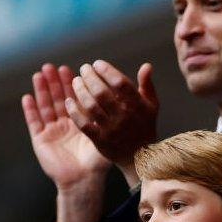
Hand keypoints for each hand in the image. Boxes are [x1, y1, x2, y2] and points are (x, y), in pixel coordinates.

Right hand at [22, 64, 111, 187]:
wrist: (83, 181)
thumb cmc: (97, 161)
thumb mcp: (106, 135)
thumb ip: (113, 119)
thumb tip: (126, 103)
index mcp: (81, 122)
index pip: (77, 98)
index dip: (74, 84)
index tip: (76, 69)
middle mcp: (65, 125)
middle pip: (59, 99)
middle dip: (56, 82)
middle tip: (54, 66)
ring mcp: (52, 131)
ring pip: (45, 107)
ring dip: (42, 91)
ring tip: (40, 74)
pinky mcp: (40, 140)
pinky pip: (34, 122)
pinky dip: (30, 110)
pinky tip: (28, 97)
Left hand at [65, 60, 158, 185]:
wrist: (140, 157)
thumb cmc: (144, 126)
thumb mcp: (151, 105)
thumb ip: (147, 85)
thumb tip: (146, 66)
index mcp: (138, 106)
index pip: (121, 83)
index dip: (107, 71)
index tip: (97, 64)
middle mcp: (124, 117)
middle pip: (102, 93)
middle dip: (90, 77)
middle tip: (83, 69)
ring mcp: (111, 129)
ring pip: (91, 106)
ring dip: (80, 91)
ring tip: (75, 81)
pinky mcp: (100, 140)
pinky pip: (84, 124)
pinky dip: (74, 111)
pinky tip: (69, 101)